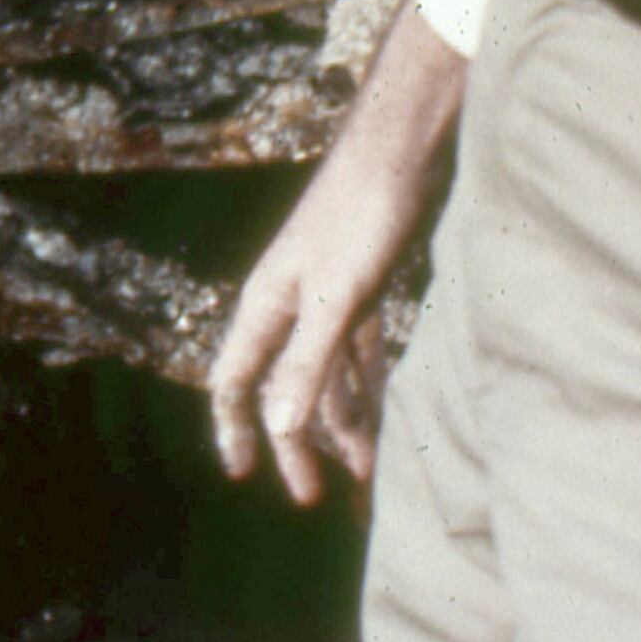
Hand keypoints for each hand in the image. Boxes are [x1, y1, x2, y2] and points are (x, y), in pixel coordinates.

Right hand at [209, 0, 464, 506]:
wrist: (407, 144)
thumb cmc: (364, 212)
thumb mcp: (338, 295)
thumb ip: (307, 361)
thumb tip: (281, 427)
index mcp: (267, 306)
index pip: (233, 382)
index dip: (234, 430)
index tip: (244, 474)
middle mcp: (290, 305)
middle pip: (284, 388)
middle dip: (298, 444)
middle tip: (314, 497)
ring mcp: (327, 296)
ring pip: (326, 375)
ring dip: (342, 422)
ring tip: (365, 472)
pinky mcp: (365, 285)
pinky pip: (358, 352)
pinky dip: (367, 386)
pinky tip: (385, 412)